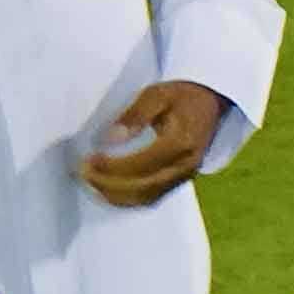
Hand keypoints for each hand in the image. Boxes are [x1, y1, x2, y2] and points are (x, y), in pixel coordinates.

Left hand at [74, 82, 228, 206]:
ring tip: (91, 182)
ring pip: (147, 196)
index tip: (88, 160)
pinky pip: (152, 197)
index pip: (142, 163)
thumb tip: (111, 138)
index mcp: (182, 142)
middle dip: (109, 183)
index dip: (113, 166)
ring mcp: (186, 175)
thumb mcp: (157, 94)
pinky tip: (109, 191)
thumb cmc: (181, 96)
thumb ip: (134, 116)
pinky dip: (128, 199)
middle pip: (144, 185)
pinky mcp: (181, 180)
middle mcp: (186, 164)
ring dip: (116, 195)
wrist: (210, 102)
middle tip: (84, 173)